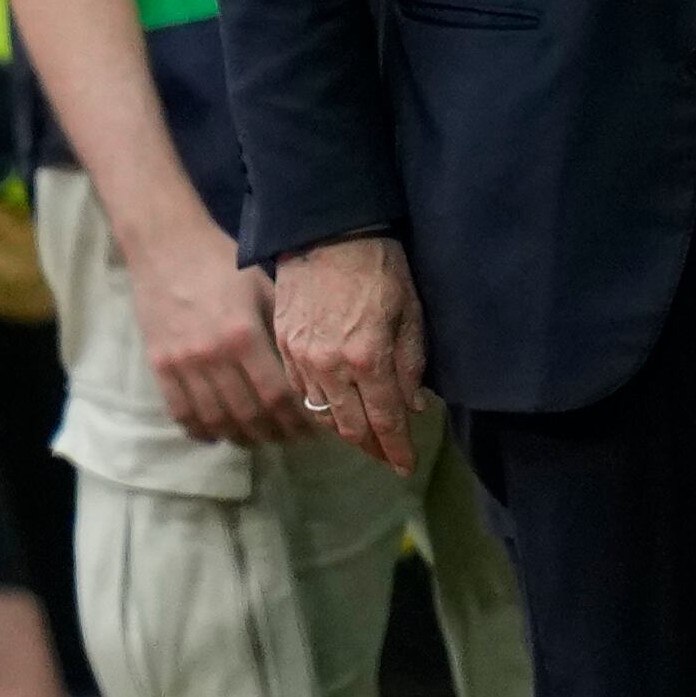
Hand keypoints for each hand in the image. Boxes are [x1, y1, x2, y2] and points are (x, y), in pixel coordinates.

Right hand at [125, 210, 299, 446]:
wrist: (165, 246)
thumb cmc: (221, 262)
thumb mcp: (262, 287)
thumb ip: (281, 328)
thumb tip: (307, 367)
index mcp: (244, 335)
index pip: (276, 395)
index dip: (296, 420)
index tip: (311, 427)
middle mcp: (212, 356)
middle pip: (248, 415)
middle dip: (274, 433)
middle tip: (289, 438)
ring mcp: (182, 365)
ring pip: (215, 421)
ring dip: (241, 437)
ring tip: (258, 438)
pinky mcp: (159, 367)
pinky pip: (181, 413)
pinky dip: (202, 431)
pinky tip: (218, 433)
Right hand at [272, 235, 427, 474]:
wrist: (327, 229)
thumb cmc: (379, 265)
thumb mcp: (409, 311)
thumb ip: (410, 363)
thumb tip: (411, 407)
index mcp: (368, 358)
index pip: (385, 420)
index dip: (396, 449)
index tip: (405, 467)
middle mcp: (331, 366)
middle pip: (351, 427)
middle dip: (372, 448)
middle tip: (388, 457)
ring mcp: (302, 358)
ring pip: (323, 415)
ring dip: (345, 431)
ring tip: (364, 437)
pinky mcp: (283, 346)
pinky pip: (301, 392)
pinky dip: (320, 407)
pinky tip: (334, 408)